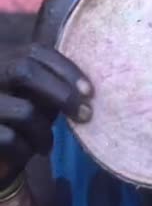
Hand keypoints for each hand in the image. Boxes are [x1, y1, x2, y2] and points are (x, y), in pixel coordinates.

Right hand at [0, 43, 92, 189]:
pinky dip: (26, 150)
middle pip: (24, 70)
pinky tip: (25, 154)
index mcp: (2, 60)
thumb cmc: (15, 123)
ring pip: (24, 110)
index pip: (35, 51)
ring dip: (44, 131)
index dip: (66, 69)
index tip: (89, 92)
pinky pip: (10, 138)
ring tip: (45, 145)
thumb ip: (52, 89)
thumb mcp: (34, 99)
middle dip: (62, 93)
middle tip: (85, 115)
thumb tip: (86, 92)